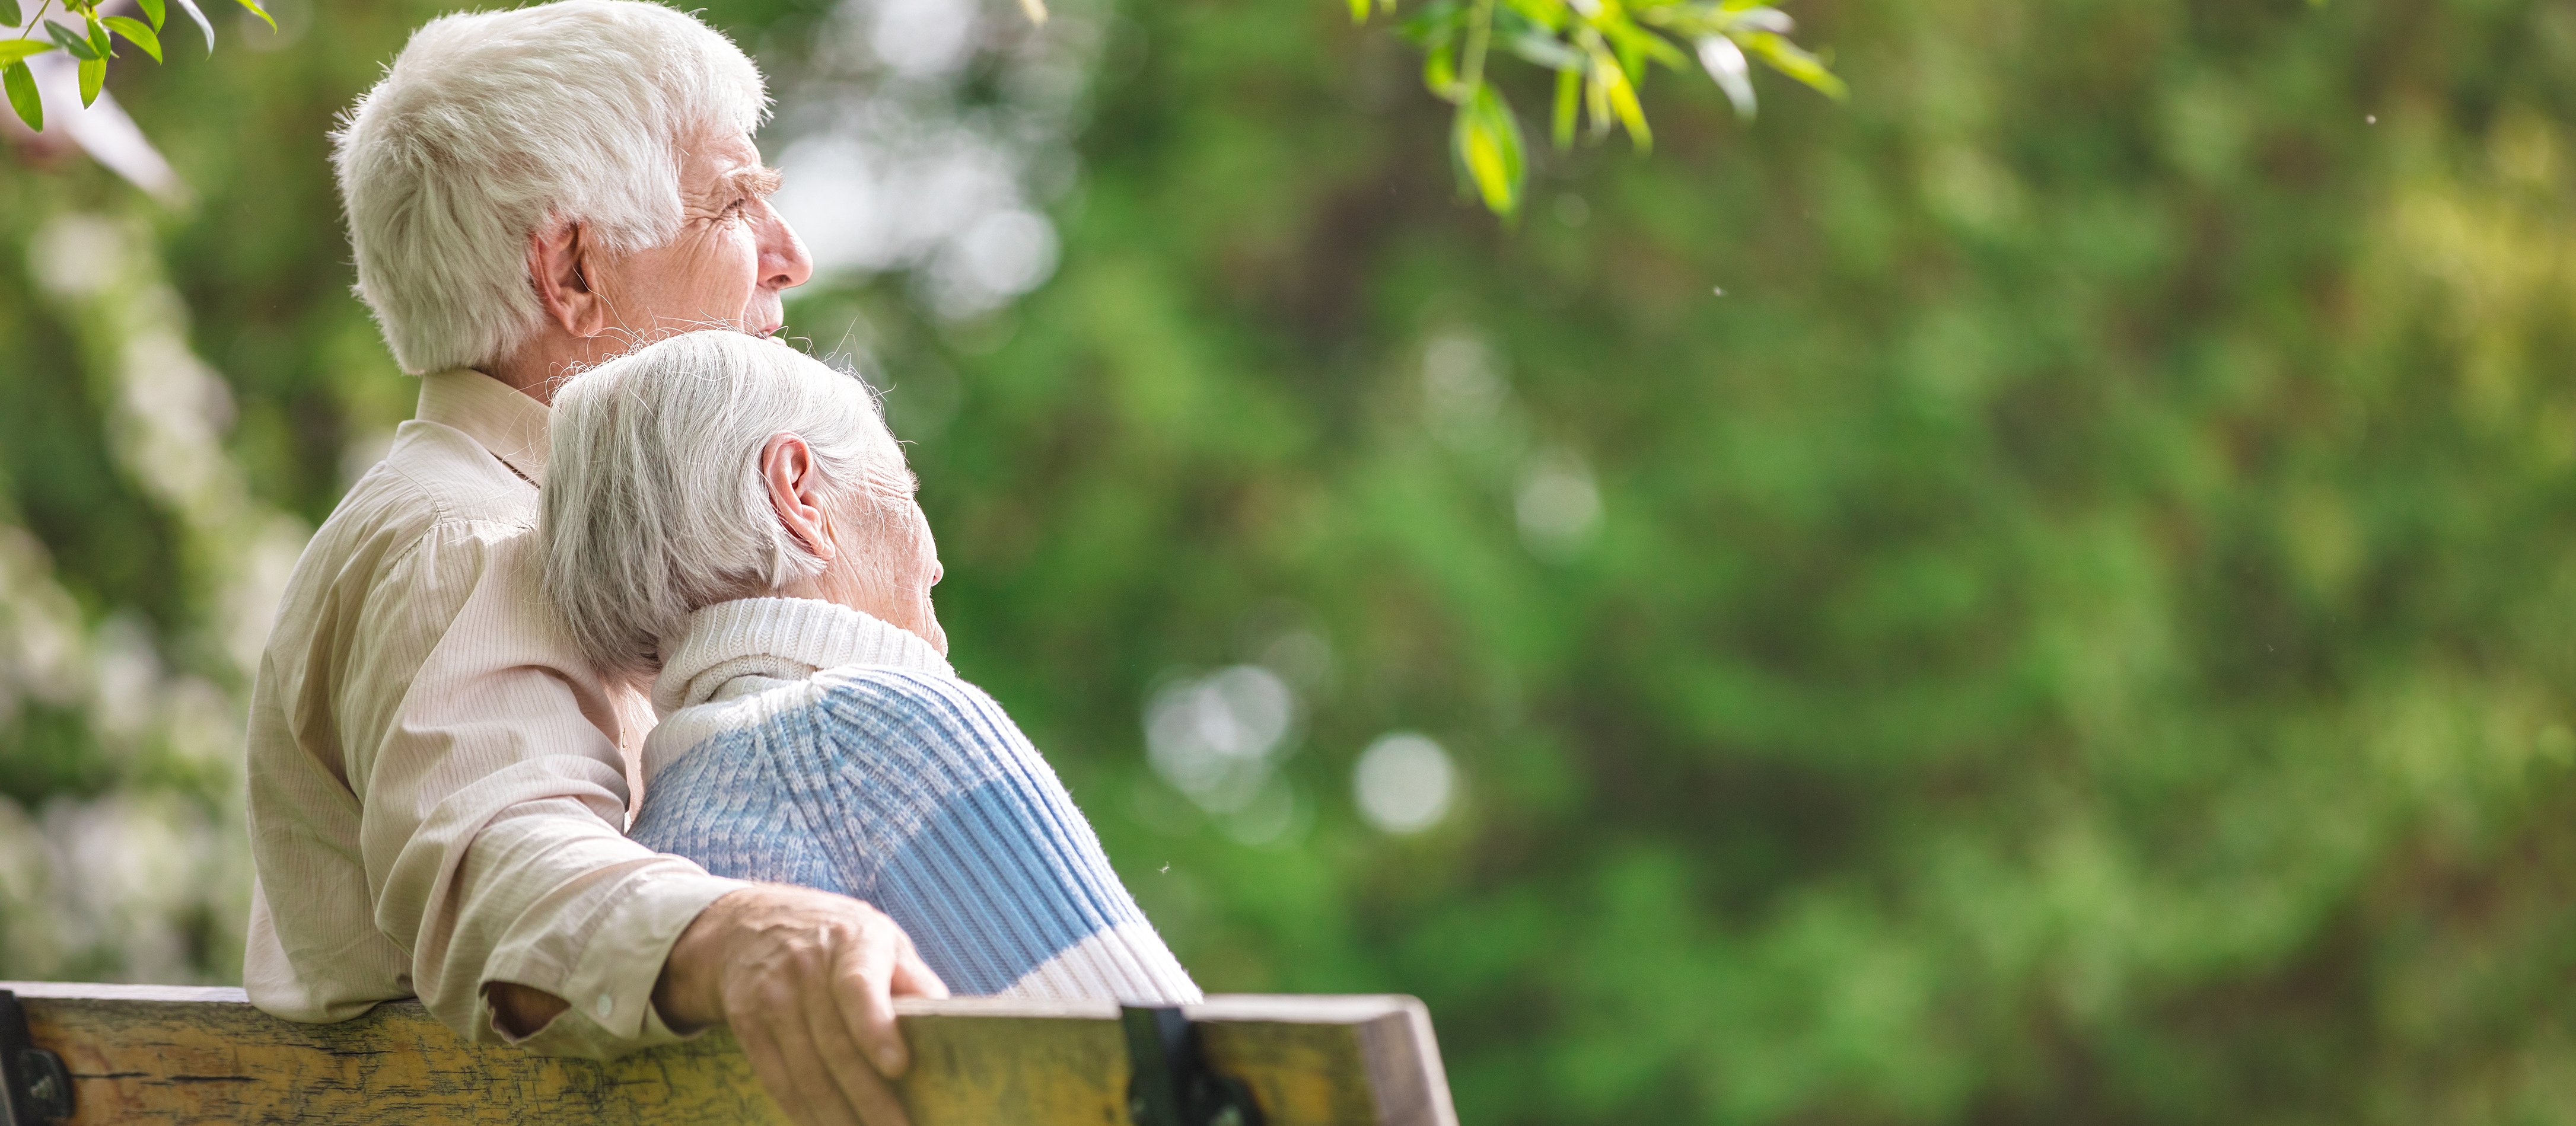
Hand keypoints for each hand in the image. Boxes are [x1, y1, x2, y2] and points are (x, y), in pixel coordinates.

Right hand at [655, 883, 949, 1125]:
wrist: (750, 923)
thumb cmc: (839, 939)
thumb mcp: (881, 939)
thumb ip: (914, 980)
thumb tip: (955, 1023)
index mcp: (852, 941)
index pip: (858, 986)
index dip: (875, 1028)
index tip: (899, 1067)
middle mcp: (805, 966)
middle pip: (835, 1044)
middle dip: (869, 1098)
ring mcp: (771, 995)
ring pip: (805, 1070)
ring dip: (836, 1117)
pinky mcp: (746, 1022)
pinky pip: (777, 1078)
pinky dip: (802, 1112)